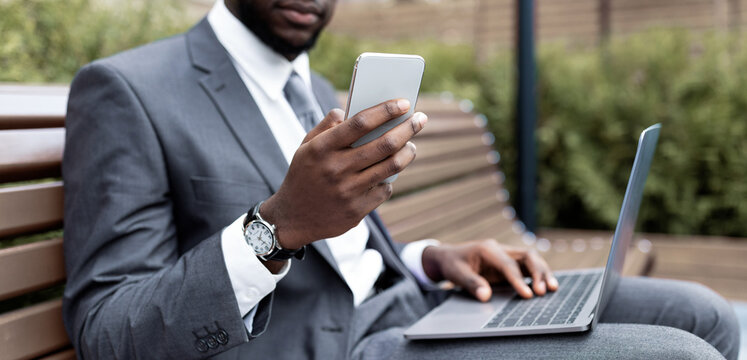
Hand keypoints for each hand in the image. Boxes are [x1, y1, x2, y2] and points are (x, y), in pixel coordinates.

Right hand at [261, 99, 427, 249]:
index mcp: (322, 148)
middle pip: (383, 144)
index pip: (360, 123)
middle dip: (408, 128)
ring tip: (411, 145)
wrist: (292, 218)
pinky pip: (384, 189)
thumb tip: (348, 111)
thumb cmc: (303, 176)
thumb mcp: (305, 147)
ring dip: (407, 152)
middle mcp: (336, 169)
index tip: (404, 103)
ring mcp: (348, 191)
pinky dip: (390, 179)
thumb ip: (326, 127)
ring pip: (391, 166)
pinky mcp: (356, 211)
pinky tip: (389, 172)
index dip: (385, 111)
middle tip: (420, 119)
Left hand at [421, 239, 558, 301]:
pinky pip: (528, 266)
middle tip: (544, 291)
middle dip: (538, 272)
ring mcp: (507, 255)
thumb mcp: (456, 274)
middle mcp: (500, 249)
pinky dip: (539, 274)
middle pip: (526, 256)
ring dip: (543, 273)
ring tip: (553, 288)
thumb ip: (471, 284)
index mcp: (488, 249)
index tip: (527, 295)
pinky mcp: (510, 262)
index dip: (519, 280)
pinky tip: (547, 286)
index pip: (508, 264)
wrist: (448, 257)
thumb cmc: (452, 264)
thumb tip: (485, 296)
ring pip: (531, 259)